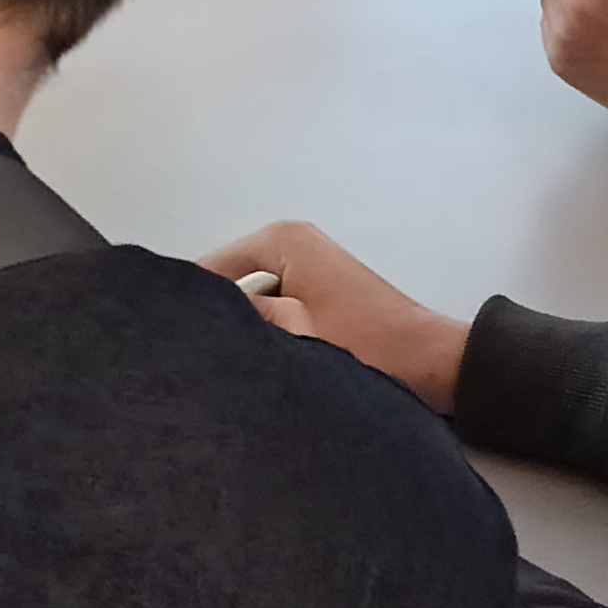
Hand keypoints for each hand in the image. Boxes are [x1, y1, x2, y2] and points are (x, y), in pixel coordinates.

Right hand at [202, 223, 468, 412]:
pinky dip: (272, 333)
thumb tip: (200, 316)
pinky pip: (279, 309)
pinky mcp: (323, 295)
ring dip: (249, 330)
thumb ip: (245, 319)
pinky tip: (263, 366)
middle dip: (222, 318)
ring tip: (228, 367)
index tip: (173, 343)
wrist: (433, 364)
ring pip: (257, 301)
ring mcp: (310, 269)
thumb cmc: (366, 344)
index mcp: (284, 241)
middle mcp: (294, 244)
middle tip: (198, 360)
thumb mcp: (294, 333)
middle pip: (234, 282)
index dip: (194, 306)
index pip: (212, 269)